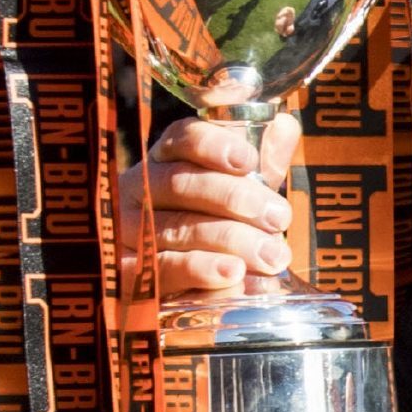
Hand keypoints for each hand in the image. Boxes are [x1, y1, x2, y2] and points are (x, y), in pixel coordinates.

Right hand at [116, 115, 300, 295]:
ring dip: (230, 241)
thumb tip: (284, 125)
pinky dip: (203, 273)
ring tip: (271, 256)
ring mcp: (127, 232)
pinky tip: (236, 278)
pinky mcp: (128, 275)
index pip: (182, 140)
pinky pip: (164, 271)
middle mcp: (139, 190)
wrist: (181, 286)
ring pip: (177, 229)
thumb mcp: (242, 192)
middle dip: (235, 198)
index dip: (213, 145)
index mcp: (167, 160)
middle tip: (279, 218)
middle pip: (181, 184)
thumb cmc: (217, 225)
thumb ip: (263, 162)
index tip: (247, 160)